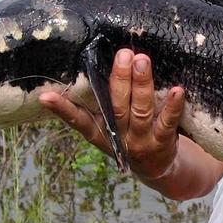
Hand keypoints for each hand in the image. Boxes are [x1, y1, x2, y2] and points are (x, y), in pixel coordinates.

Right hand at [40, 48, 185, 179]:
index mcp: (100, 132)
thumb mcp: (109, 127)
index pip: (78, 120)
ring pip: (140, 111)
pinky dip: (172, 106)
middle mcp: (119, 136)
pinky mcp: (163, 141)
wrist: (157, 168)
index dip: (62, 109)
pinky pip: (168, 122)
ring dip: (142, 85)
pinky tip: (177, 90)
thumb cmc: (129, 136)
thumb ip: (103, 102)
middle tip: (123, 54)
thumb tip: (96, 61)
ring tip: (142, 61)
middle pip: (116, 107)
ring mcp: (141, 140)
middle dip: (119, 79)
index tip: (45, 96)